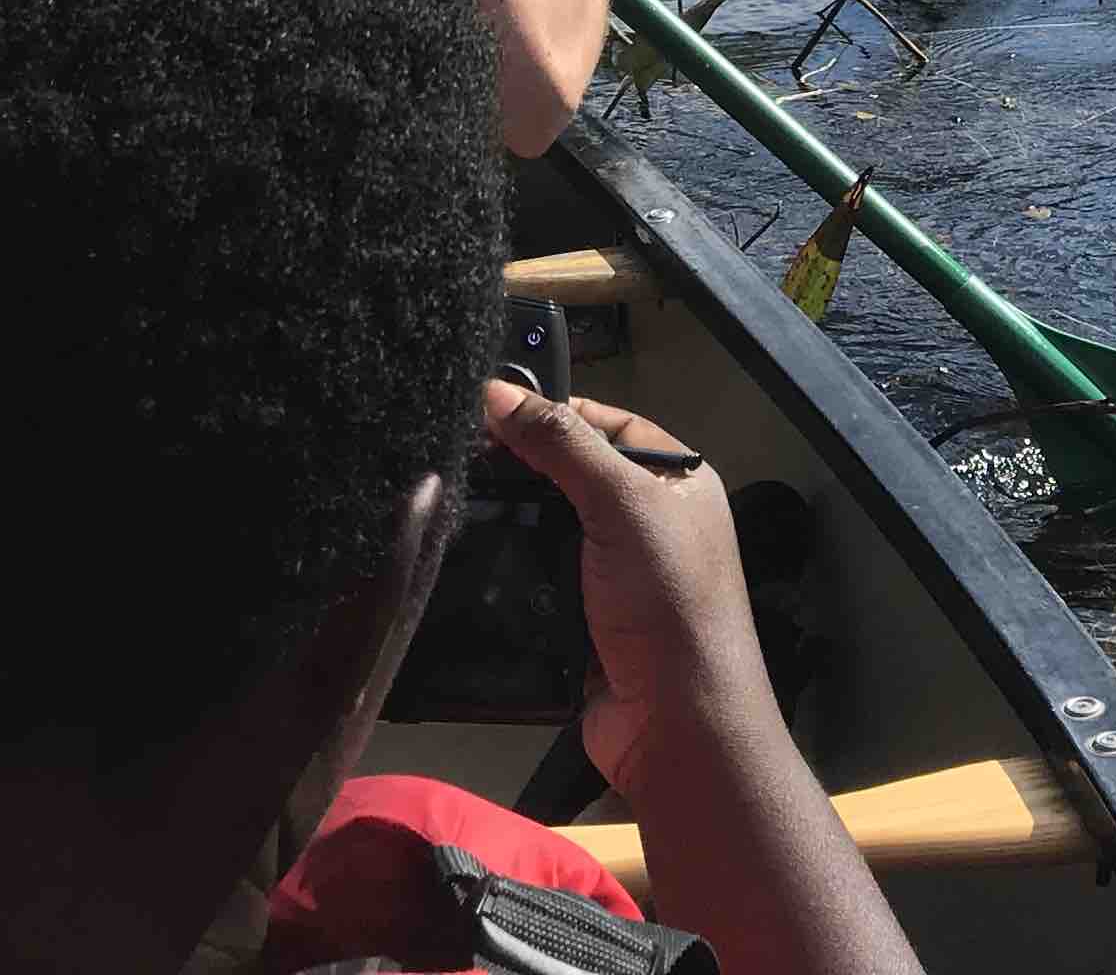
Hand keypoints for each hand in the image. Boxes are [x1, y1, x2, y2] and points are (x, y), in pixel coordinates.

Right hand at [481, 382, 780, 798]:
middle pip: (567, 476)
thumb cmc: (666, 600)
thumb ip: (561, 445)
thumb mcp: (621, 504)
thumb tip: (497, 391)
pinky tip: (454, 556)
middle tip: (449, 458)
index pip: (604, 423)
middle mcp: (646, 521)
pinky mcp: (578, 620)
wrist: (676, 724)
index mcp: (675, 481)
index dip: (549, 413)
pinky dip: (503, 572)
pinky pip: (532, 580)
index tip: (483, 409)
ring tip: (439, 502)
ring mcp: (610, 575)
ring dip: (504, 523)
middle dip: (517, 470)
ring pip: (543, 529)